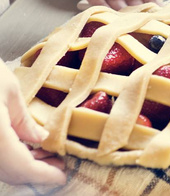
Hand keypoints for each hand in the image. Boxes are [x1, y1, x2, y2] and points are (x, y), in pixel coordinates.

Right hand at [0, 60, 65, 184]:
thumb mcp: (9, 92)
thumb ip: (23, 121)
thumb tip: (40, 140)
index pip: (22, 167)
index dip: (44, 175)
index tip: (63, 178)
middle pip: (11, 172)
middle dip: (38, 173)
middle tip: (61, 167)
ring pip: (2, 168)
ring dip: (26, 167)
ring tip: (49, 157)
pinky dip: (12, 158)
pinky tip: (28, 149)